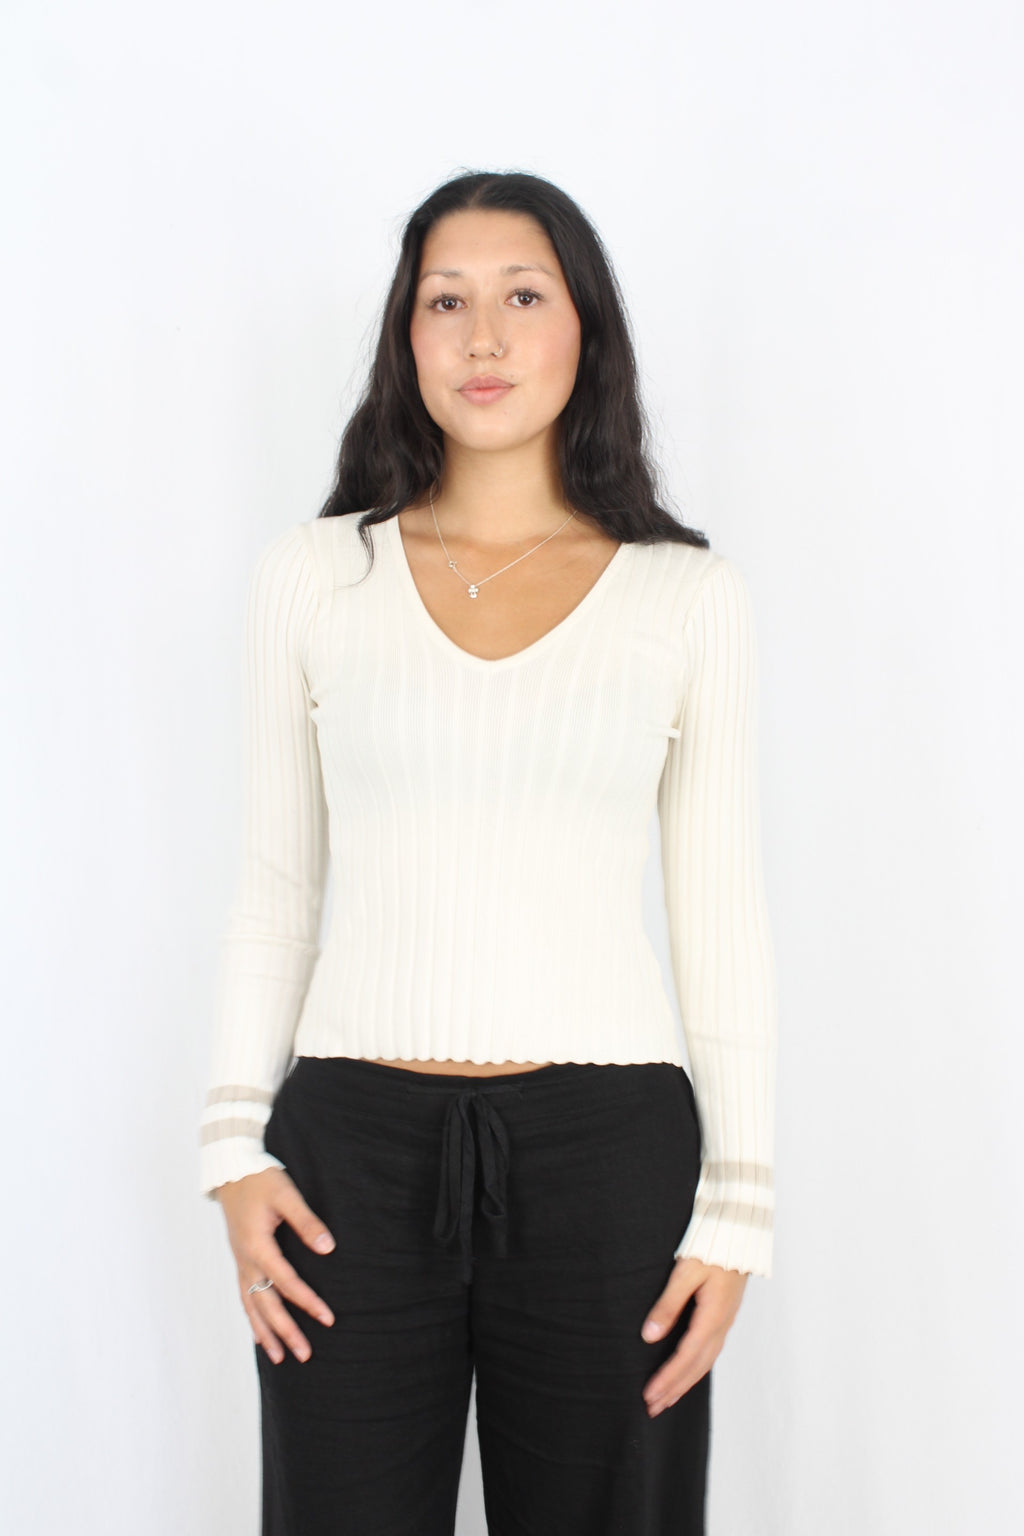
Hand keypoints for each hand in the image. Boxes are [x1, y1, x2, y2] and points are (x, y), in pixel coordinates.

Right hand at [215, 1167, 336, 1364]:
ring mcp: (240, 1262)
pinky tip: (259, 1334)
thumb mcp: (286, 1195)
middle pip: (266, 1304)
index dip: (307, 1302)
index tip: (328, 1318)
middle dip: (285, 1331)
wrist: (231, 1171)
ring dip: (265, 1332)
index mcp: (257, 1246)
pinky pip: (244, 1296)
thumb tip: (328, 1248)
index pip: (286, 1282)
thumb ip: (307, 1222)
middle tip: (305, 1354)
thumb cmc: (261, 1180)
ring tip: (279, 1358)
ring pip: (251, 1305)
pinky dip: (252, 1318)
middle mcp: (245, 1260)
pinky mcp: (240, 1259)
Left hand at [640, 1256, 748, 1415]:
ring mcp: (725, 1322)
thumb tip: (649, 1337)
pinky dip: (695, 1368)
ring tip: (665, 1399)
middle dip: (674, 1390)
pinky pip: (710, 1351)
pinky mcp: (724, 1316)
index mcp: (713, 1317)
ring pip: (705, 1362)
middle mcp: (721, 1325)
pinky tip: (686, 1373)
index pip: (686, 1357)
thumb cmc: (711, 1248)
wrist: (741, 1233)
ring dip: (684, 1383)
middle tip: (652, 1408)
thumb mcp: (685, 1272)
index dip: (667, 1379)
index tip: (649, 1395)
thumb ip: (668, 1305)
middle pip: (697, 1367)